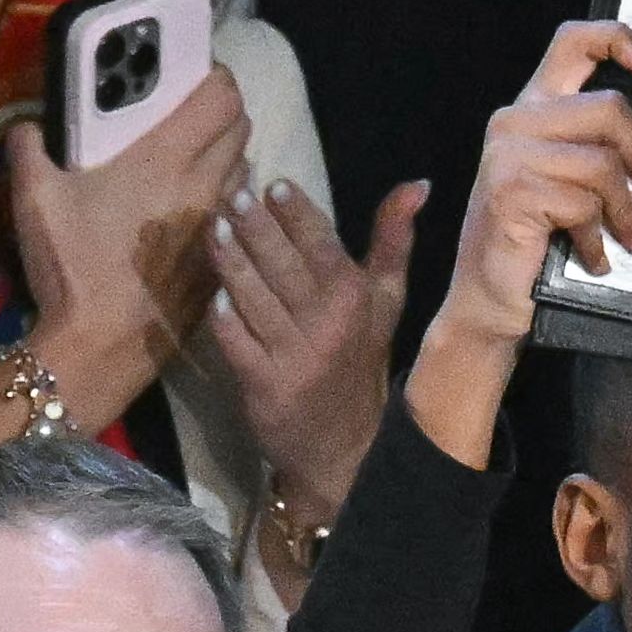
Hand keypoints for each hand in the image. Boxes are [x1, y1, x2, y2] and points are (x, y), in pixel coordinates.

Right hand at [7, 65, 252, 422]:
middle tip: (192, 113)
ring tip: (192, 159)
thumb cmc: (71, 264)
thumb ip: (28, 146)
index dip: (217, 78)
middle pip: (241, 129)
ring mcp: (218, 228)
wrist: (101, 343)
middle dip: (223, 113)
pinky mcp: (219, 261)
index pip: (222, 98)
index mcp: (166, 159)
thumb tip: (28, 126)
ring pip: (245, 172)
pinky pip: (236, 216)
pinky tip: (190, 210)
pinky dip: (224, 201)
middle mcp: (205, 187)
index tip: (197, 75)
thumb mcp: (34, 196)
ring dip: (227, 156)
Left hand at [207, 174, 429, 552]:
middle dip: (254, 223)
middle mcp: (328, 323)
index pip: (321, 240)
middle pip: (282, 262)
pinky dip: (223, 316)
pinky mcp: (263, 384)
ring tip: (215, 228)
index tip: (273, 183)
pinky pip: (236, 339)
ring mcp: (294, 355)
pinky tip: (214, 293)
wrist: (345, 448)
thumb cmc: (359, 362)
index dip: (295, 210)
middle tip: (231, 193)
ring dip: (230, 260)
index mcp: (356, 298)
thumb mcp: (386, 302)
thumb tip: (417, 184)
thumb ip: (394, 241)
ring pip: (254, 295)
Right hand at [403, 21, 631, 466]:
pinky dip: (598, 239)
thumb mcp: (571, 190)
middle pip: (608, 109)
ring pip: (602, 164)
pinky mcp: (512, 192)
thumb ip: (600, 158)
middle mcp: (515, 122)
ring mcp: (509, 155)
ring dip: (627, 211)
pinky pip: (583, 204)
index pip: (571, 43)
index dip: (616, 39)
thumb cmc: (536, 247)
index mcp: (531, 110)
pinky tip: (595, 259)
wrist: (489, 302)